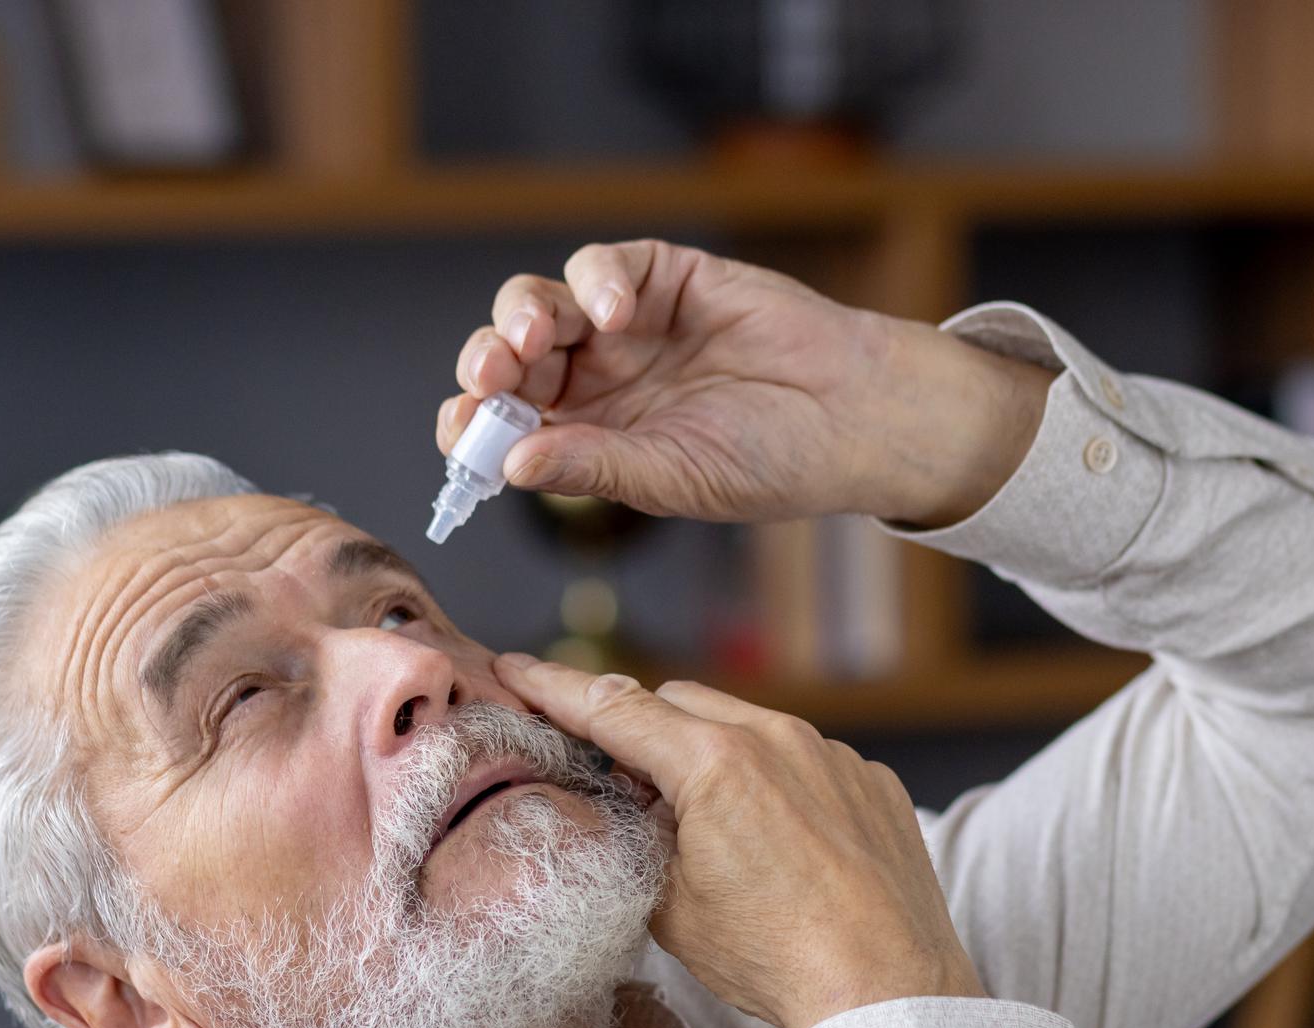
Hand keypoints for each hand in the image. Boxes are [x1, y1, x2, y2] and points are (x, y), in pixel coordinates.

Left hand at [439, 240, 1050, 527]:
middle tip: (491, 379)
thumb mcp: (671, 477)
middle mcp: (592, 379)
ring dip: (524, 317)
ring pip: (540, 304)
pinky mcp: (663, 276)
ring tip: (538, 341)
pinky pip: (606, 265)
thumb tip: (510, 469)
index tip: (460, 430)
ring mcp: (624, 326)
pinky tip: (616, 313)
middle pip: (508, 359)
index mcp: (584, 437)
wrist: (853, 417)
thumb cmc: (769, 462)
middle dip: (488, 365)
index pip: (502, 426)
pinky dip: (597, 281)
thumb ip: (593, 467)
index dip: (471, 424)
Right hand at [494, 653, 986, 1027]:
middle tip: (617, 776)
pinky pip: (808, 759)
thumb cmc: (777, 957)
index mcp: (714, 764)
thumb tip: (631, 809)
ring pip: (748, 726)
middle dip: (641, 728)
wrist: (887, 990)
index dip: (554, 687)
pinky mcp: (874, 782)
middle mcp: (778, 738)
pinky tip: (781, 843)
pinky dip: (778, 782)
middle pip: (681, 702)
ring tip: (708, 823)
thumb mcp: (670, 906)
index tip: (514, 669)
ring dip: (714, 755)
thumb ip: (637, 837)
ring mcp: (834, 755)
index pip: (614, 708)